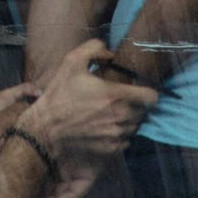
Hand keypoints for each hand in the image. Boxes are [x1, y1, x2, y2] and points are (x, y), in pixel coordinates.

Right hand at [14, 40, 157, 197]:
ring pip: (135, 126)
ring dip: (128, 119)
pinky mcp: (110, 148)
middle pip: (144, 112)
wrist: (45, 129)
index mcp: (116, 95)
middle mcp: (121, 116)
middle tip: (121, 100)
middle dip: (135, 105)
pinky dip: (119, 133)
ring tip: (112, 113)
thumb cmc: (59, 95)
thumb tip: (109, 52)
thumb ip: (94, 49)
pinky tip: (105, 126)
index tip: (138, 89)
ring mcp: (116, 135)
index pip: (152, 97)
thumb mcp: (71, 62)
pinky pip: (125, 140)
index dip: (148, 91)